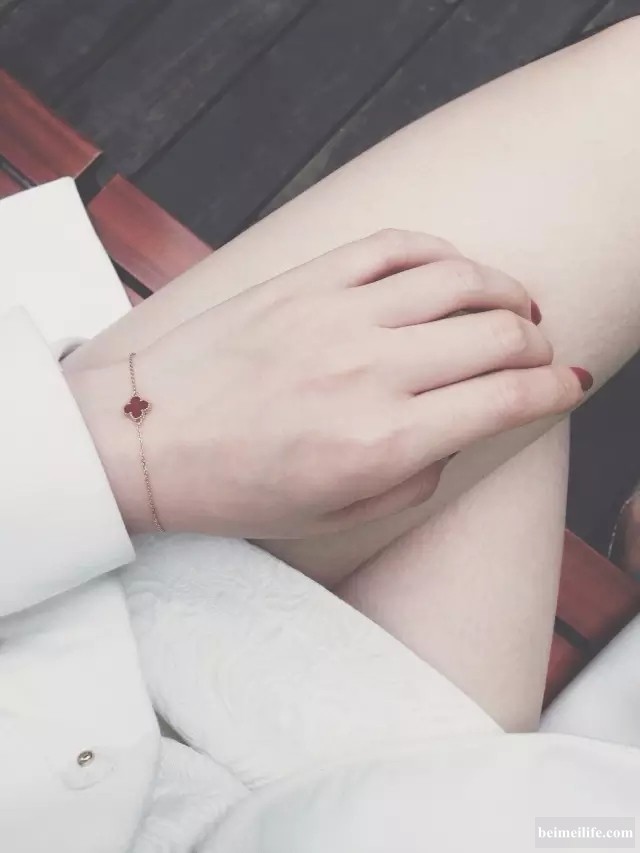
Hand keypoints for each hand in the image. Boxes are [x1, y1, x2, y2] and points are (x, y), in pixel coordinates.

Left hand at [66, 230, 588, 536]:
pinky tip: (452, 270)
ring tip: (512, 305)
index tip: (569, 385)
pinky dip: (441, 252)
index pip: (507, 400)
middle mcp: (371, 372)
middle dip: (537, 344)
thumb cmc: (236, 487)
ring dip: (504, 291)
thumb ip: (416, 476)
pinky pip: (395, 246)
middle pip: (498, 336)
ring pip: (459, 280)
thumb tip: (460, 431)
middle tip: (537, 352)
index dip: (556, 389)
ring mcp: (337, 316)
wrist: (145, 439)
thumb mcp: (336, 514)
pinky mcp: (305, 282)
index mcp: (383, 441)